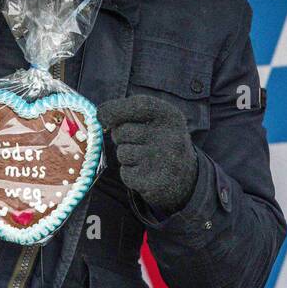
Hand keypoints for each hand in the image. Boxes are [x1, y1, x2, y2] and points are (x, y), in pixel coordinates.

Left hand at [97, 94, 197, 215]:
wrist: (186, 178)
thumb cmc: (161, 141)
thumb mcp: (156, 120)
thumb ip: (130, 111)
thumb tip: (101, 114)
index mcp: (171, 116)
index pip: (139, 105)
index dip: (115, 109)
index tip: (101, 115)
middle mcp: (170, 137)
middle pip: (123, 132)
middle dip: (120, 137)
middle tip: (136, 142)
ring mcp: (163, 161)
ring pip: (122, 153)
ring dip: (126, 157)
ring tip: (143, 158)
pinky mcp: (155, 182)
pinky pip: (125, 173)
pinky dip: (130, 174)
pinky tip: (145, 172)